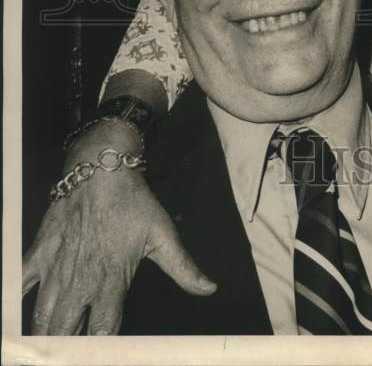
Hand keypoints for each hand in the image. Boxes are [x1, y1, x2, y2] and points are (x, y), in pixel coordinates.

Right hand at [23, 121, 215, 334]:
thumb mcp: (163, 234)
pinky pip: (21, 286)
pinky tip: (16, 320)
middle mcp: (81, 281)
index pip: (103, 332)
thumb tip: (209, 288)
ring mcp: (56, 269)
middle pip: (66, 332)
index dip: (100, 350)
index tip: (101, 355)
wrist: (101, 169)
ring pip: (42, 317)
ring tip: (48, 347)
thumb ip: (184, 268)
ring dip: (45, 334)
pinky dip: (18, 304)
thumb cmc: (133, 201)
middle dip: (67, 346)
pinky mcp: (39, 253)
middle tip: (70, 351)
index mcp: (112, 281)